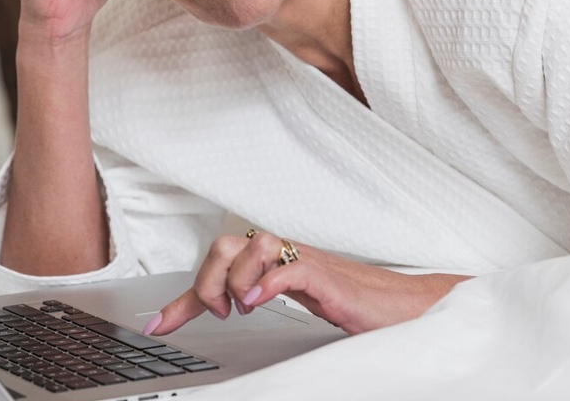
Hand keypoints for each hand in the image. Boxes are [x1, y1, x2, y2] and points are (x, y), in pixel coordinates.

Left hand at [145, 231, 469, 336]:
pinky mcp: (332, 280)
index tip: (157, 326)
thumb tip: (236, 315)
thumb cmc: (361, 306)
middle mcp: (288, 258)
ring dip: (236, 277)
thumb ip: (270, 302)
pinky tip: (261, 301)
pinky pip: (293, 267)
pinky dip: (270, 281)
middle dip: (208, 279)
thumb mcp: (303, 309)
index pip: (219, 267)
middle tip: (220, 312)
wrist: (412, 307)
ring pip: (256, 244)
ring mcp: (309, 264)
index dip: (183, 298)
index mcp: (276, 265)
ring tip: (243, 307)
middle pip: (227, 243)